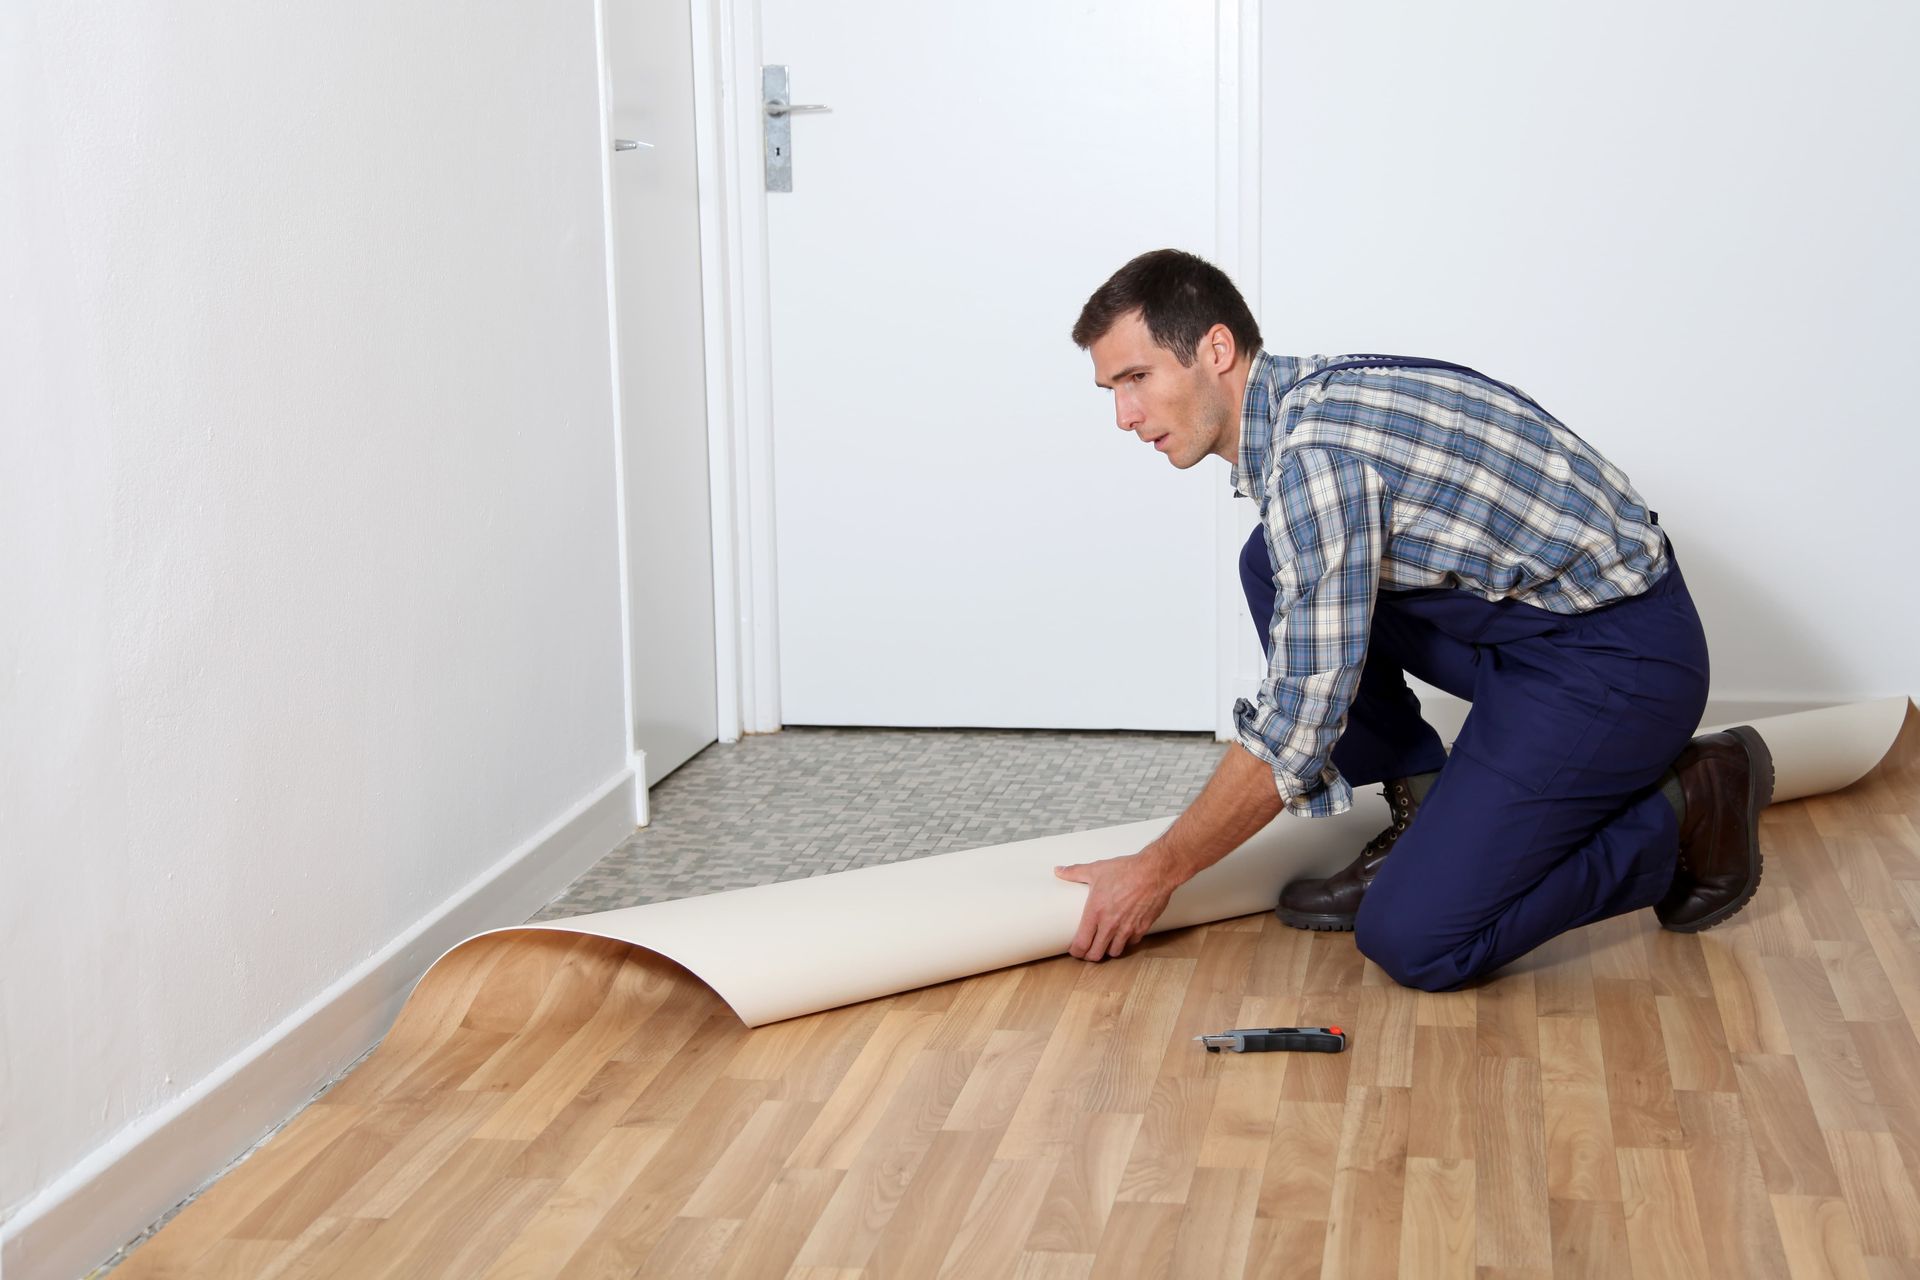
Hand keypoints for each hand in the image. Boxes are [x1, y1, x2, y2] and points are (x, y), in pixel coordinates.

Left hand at [1053, 848, 1178, 960]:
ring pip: (1114, 952)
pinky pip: (1131, 943)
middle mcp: (1110, 925)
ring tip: (1104, 944)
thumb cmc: (1126, 870)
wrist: (1154, 871)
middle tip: (1088, 950)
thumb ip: (1075, 872)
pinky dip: (1126, 942)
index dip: (1076, 951)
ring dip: (1108, 950)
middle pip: (1096, 954)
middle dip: (1090, 955)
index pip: (1081, 943)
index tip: (1074, 950)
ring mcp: (1127, 928)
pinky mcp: (1142, 928)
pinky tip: (1123, 934)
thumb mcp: (1096, 869)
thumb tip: (1058, 870)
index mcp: (1095, 912)